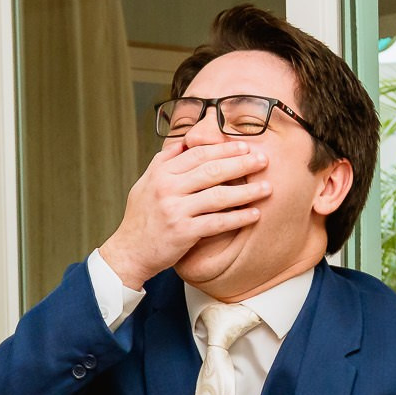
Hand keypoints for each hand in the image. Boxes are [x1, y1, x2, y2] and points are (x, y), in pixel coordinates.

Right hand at [98, 140, 269, 287]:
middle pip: (211, 170)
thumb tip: (186, 142)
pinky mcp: (183, 232)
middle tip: (263, 160)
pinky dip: (238, 218)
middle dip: (241, 163)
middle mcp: (167, 188)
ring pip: (218, 196)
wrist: (128, 252)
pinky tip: (254, 214)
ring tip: (267, 187)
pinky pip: (217, 222)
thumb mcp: (146, 183)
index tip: (244, 146)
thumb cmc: (140, 218)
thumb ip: (165, 162)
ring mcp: (175, 210)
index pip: (198, 153)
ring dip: (246, 191)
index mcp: (160, 173)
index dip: (224, 148)